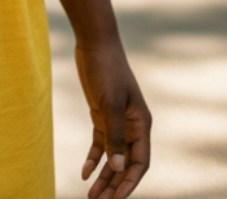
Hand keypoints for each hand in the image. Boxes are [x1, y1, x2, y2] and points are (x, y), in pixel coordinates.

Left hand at [76, 40, 150, 198]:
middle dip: (114, 185)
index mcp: (141, 124)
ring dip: (103, 176)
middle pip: (126, 164)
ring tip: (91, 195)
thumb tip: (119, 168)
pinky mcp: (102, 115)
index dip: (129, 183)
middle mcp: (133, 126)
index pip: (140, 163)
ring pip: (112, 157)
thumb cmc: (106, 69)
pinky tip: (85, 172)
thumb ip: (115, 136)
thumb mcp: (110, 103)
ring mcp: (117, 122)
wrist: (95, 42)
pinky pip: (100, 144)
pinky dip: (94, 158)